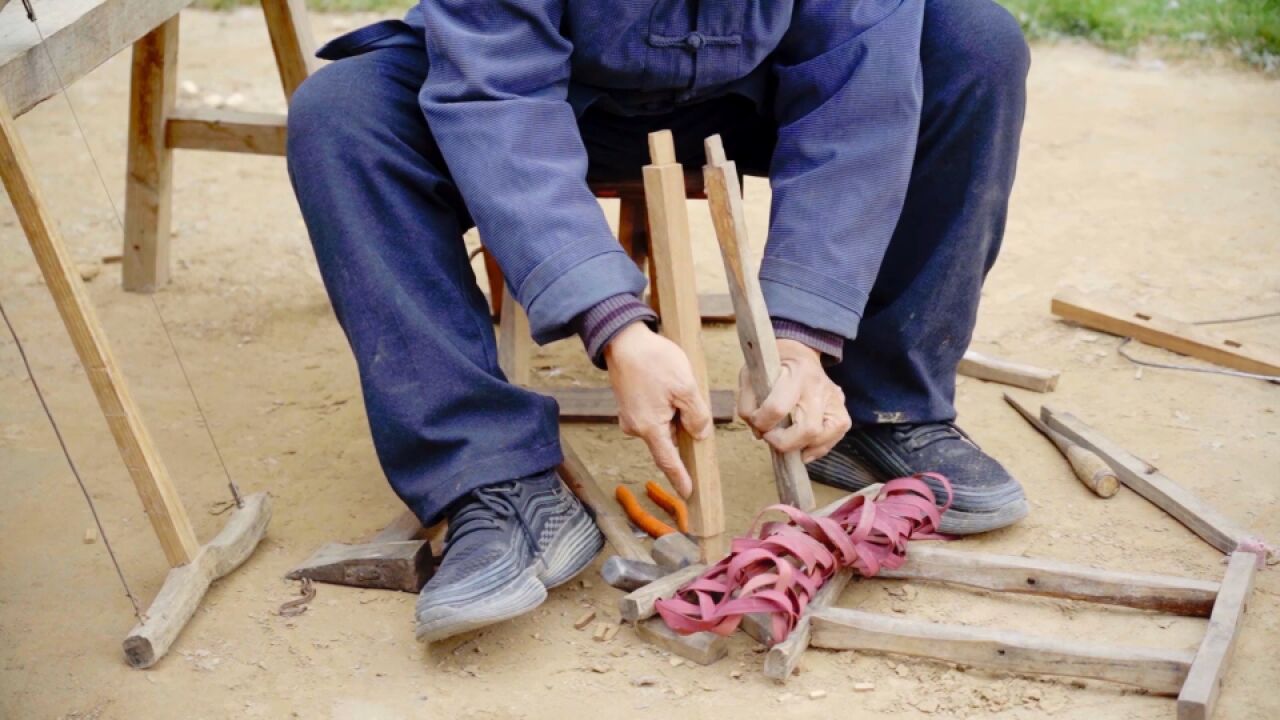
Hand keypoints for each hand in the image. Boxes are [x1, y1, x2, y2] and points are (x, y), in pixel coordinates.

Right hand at [604, 323, 712, 496]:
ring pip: (660, 425)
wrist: (622, 338)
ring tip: (677, 386)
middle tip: (688, 399)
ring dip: (673, 415)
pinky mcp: (628, 405)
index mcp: (650, 427)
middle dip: (682, 430)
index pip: (668, 461)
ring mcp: (629, 416)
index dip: (680, 478)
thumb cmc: (653, 360)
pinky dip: (664, 408)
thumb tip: (700, 434)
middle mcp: (635, 428)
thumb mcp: (685, 387)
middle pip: (667, 440)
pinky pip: (652, 415)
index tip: (688, 493)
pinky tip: (667, 387)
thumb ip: (697, 415)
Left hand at [738, 339, 851, 462]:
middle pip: (808, 429)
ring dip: (801, 448)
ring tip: (786, 443)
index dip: (762, 423)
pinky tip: (800, 446)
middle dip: (784, 443)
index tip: (757, 423)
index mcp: (796, 373)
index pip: (778, 408)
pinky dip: (815, 449)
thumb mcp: (750, 374)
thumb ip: (747, 404)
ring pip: (823, 438)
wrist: (800, 354)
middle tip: (771, 437)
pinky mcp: (842, 413)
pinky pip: (832, 440)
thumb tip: (758, 433)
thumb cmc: (773, 365)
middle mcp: (820, 387)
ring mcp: (835, 401)